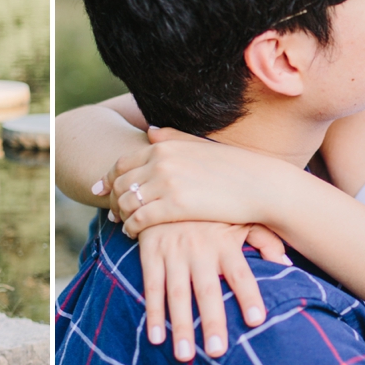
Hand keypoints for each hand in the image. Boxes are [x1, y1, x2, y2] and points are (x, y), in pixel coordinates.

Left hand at [101, 128, 289, 236]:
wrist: (261, 186)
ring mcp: (167, 183)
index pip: (123, 163)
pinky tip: (133, 234)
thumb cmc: (234, 167)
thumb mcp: (200, 146)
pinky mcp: (175, 206)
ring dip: (120, 216)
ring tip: (123, 225)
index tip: (103, 190)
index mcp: (165, 145)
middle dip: (112, 199)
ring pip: (126, 202)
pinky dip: (131, 228)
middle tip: (111, 213)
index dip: (109, 178)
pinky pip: (139, 219)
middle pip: (119, 182)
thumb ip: (172, 137)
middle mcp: (161, 161)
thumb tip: (150, 130)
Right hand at [139, 221, 291, 360]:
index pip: (241, 274)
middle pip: (208, 291)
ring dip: (180, 325)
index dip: (248, 296)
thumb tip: (287, 264)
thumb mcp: (241, 216)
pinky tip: (155, 338)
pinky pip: (152, 286)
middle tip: (217, 352)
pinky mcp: (151, 251)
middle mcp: (200, 249)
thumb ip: (265, 239)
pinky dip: (153, 312)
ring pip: (177, 294)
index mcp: (225, 243)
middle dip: (212, 322)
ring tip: (185, 355)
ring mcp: (173, 251)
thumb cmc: (213, 207)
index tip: (256, 321)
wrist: (170, 181)